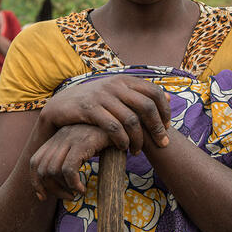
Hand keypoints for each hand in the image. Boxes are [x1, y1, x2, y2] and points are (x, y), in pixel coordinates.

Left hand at [29, 124, 109, 200]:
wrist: (125, 123)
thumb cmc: (107, 139)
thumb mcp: (86, 148)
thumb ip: (72, 159)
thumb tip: (62, 183)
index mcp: (58, 137)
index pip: (35, 161)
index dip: (36, 181)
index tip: (43, 197)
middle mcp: (61, 136)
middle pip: (42, 169)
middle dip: (52, 189)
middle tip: (69, 196)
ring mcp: (71, 138)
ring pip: (53, 170)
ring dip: (64, 188)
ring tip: (77, 192)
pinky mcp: (83, 142)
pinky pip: (69, 169)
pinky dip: (73, 184)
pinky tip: (83, 188)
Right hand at [38, 75, 170, 153]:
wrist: (61, 105)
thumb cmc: (95, 102)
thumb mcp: (117, 93)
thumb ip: (141, 95)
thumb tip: (171, 96)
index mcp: (125, 80)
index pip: (155, 92)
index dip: (165, 111)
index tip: (167, 128)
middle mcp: (115, 85)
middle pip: (146, 106)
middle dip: (157, 128)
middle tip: (162, 144)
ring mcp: (102, 96)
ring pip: (131, 119)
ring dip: (138, 139)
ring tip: (138, 151)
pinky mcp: (89, 109)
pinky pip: (113, 127)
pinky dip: (122, 140)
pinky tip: (123, 148)